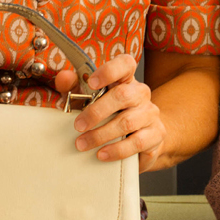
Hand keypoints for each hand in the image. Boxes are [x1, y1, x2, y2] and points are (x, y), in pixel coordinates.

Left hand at [58, 54, 167, 170]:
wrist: (142, 140)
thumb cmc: (111, 116)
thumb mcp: (90, 101)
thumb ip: (74, 88)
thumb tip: (63, 77)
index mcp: (126, 80)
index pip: (125, 64)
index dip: (110, 71)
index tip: (92, 83)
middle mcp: (141, 93)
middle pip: (123, 95)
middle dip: (96, 112)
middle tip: (78, 126)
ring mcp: (150, 113)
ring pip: (128, 122)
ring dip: (101, 135)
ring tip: (82, 144)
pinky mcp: (156, 134)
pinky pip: (137, 142)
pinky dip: (116, 150)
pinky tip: (102, 154)